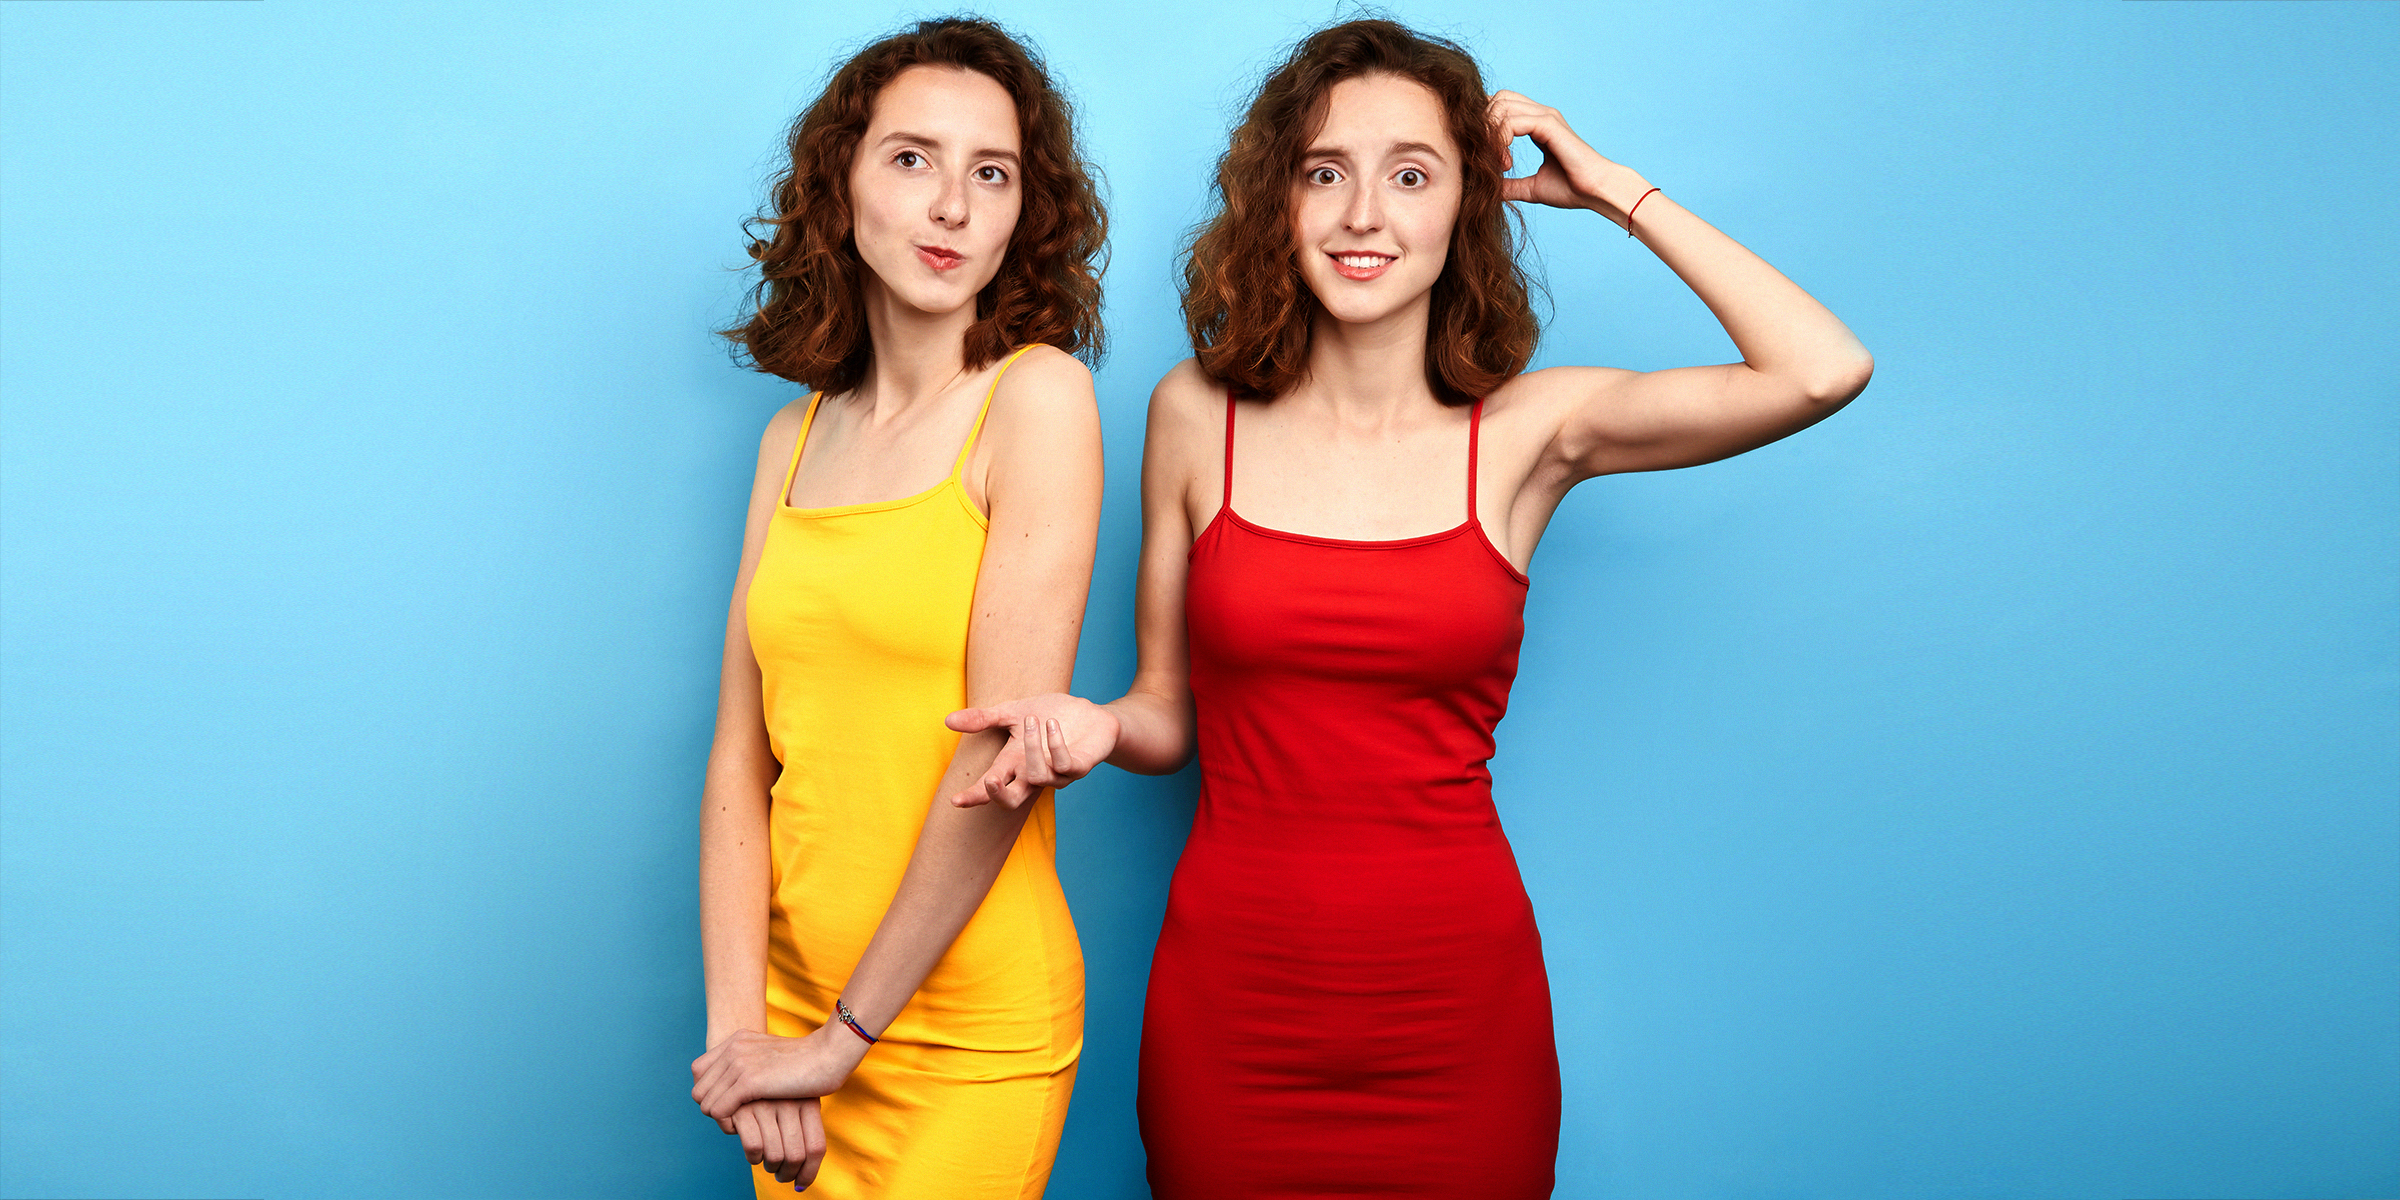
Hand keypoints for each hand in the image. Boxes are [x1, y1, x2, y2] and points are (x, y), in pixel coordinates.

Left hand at [692, 1026, 865, 1120]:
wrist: (829, 1055)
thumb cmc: (808, 1062)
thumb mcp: (770, 1056)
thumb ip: (751, 1063)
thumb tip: (738, 1087)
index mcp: (737, 1040)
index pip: (698, 1071)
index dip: (710, 1092)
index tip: (728, 1103)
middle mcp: (734, 1048)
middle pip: (699, 1089)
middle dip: (713, 1108)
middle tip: (735, 1117)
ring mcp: (740, 1063)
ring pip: (705, 1102)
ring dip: (721, 1118)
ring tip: (742, 1122)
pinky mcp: (749, 1081)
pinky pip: (718, 1110)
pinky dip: (728, 1123)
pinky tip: (745, 1125)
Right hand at [726, 1098, 825, 1190]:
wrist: (745, 1062)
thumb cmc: (776, 1093)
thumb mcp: (798, 1103)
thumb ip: (804, 1132)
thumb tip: (802, 1182)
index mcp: (809, 1102)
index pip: (816, 1148)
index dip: (809, 1172)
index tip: (801, 1184)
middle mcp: (790, 1102)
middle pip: (796, 1156)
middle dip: (787, 1174)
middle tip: (782, 1175)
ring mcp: (766, 1104)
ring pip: (775, 1156)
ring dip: (771, 1168)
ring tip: (768, 1163)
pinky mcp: (742, 1108)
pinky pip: (754, 1148)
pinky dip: (753, 1158)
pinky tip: (754, 1154)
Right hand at [945, 694, 1118, 807]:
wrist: (1089, 712)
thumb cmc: (1050, 714)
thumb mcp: (1012, 711)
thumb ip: (983, 719)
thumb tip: (947, 721)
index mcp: (1014, 763)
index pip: (990, 786)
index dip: (974, 796)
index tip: (956, 800)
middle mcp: (1034, 773)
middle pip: (1012, 802)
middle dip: (999, 795)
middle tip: (990, 780)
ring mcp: (1057, 774)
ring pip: (1037, 777)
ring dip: (1031, 748)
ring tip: (1032, 720)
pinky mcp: (1080, 768)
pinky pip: (1064, 765)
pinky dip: (1055, 744)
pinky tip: (1052, 725)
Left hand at [1488, 90, 1620, 216]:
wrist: (1596, 192)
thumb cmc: (1572, 189)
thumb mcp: (1532, 187)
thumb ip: (1510, 185)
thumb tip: (1489, 190)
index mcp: (1538, 124)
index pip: (1502, 106)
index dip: (1486, 124)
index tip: (1484, 156)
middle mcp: (1542, 114)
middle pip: (1498, 98)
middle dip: (1485, 125)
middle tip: (1488, 159)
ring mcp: (1546, 116)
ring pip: (1502, 105)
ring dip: (1491, 134)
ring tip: (1500, 164)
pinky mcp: (1549, 125)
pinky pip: (1513, 121)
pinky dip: (1501, 139)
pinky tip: (1506, 163)